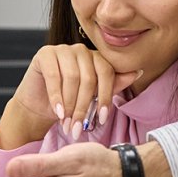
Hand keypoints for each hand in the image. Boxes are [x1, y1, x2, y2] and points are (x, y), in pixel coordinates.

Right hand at [1, 44, 139, 147]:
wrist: (39, 105)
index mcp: (96, 57)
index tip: (101, 118)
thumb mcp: (93, 96)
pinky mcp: (45, 54)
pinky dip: (57, 97)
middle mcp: (81, 50)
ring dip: (70, 105)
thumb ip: (114, 84)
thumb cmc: (69, 101)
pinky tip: (58, 112)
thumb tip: (138, 72)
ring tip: (68, 123)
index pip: (107, 72)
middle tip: (79, 127)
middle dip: (85, 107)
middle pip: (89, 78)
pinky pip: (54, 76)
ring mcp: (63, 49)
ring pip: (72, 78)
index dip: (106, 96)